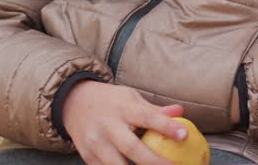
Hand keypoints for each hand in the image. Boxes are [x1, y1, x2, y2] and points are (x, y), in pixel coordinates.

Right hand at [61, 79, 187, 164]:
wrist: (74, 103)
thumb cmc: (112, 102)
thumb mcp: (132, 98)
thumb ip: (154, 110)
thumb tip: (180, 112)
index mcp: (123, 108)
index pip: (148, 117)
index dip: (167, 126)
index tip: (184, 135)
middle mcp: (108, 126)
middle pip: (131, 148)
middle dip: (153, 161)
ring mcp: (96, 143)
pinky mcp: (88, 156)